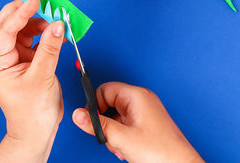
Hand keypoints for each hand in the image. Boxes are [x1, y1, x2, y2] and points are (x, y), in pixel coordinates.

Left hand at [0, 0, 64, 161]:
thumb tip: (57, 25)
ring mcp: (14, 59)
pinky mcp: (27, 61)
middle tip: (39, 1)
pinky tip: (56, 34)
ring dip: (38, 24)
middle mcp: (2, 58)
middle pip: (7, 26)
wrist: (37, 129)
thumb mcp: (42, 76)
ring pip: (22, 32)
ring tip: (54, 23)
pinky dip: (45, 35)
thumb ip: (50, 48)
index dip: (20, 13)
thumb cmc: (33, 111)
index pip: (5, 30)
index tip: (35, 0)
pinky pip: (34, 41)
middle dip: (23, 13)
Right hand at [72, 82, 203, 162]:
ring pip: (115, 118)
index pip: (105, 89)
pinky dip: (122, 138)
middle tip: (111, 137)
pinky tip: (128, 150)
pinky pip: (124, 126)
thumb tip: (78, 115)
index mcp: (137, 96)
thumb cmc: (161, 151)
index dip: (95, 104)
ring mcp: (144, 113)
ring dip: (114, 134)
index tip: (91, 120)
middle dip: (106, 123)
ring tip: (122, 146)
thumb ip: (98, 125)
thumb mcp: (122, 138)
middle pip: (109, 104)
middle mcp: (141, 101)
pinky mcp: (145, 125)